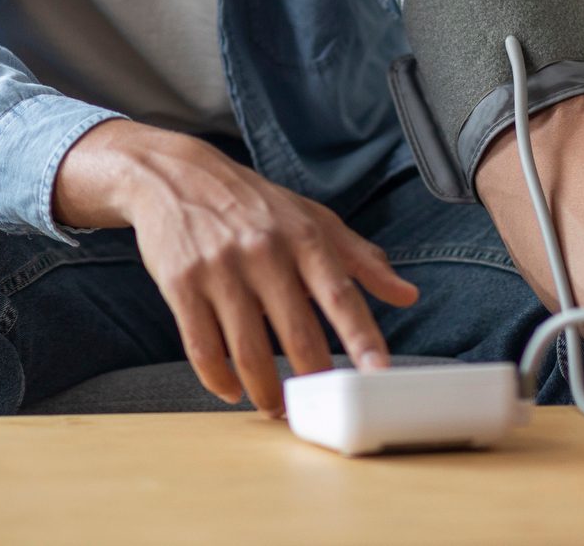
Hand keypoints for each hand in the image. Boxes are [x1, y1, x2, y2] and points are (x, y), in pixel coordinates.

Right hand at [56, 121, 420, 416]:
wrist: (175, 175)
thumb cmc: (254, 204)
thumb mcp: (312, 218)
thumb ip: (361, 259)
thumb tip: (408, 295)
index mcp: (303, 237)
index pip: (340, 294)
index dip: (362, 337)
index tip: (378, 374)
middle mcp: (264, 252)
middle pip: (297, 333)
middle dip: (313, 380)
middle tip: (322, 408)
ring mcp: (219, 269)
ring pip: (248, 350)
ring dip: (265, 391)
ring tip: (277, 408)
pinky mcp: (181, 284)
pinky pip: (202, 347)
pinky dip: (218, 379)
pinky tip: (231, 390)